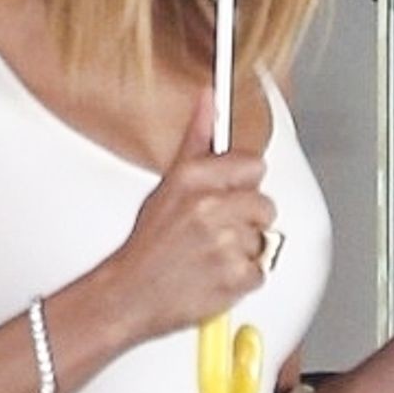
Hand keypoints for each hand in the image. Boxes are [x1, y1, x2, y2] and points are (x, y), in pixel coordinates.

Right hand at [108, 88, 275, 342]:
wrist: (129, 294)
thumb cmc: (148, 243)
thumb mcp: (168, 183)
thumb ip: (197, 138)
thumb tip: (209, 98)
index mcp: (193, 178)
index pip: (253, 165)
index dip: (241, 183)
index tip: (228, 193)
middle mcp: (209, 207)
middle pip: (265, 204)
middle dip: (246, 219)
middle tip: (215, 230)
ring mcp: (224, 243)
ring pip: (264, 239)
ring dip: (243, 250)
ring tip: (211, 254)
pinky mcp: (235, 277)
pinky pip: (260, 270)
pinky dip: (242, 278)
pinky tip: (215, 273)